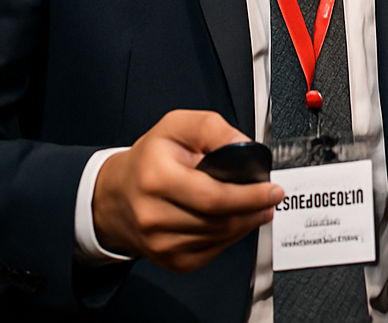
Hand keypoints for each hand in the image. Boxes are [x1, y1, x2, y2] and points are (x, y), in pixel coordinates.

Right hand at [92, 109, 281, 273]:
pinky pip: (213, 251)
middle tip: (270, 197)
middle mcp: (154, 215)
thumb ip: (212, 129)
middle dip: (253, 208)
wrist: (115, 196)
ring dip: (245, 222)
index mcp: (156, 179)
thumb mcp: (176, 126)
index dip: (248, 196)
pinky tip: (234, 220)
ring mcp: (161, 243)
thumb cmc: (149, 159)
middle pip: (220, 220)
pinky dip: (230, 236)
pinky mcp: (170, 260)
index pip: (212, 196)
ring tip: (257, 206)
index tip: (271, 189)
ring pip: (219, 237)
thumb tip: (243, 145)